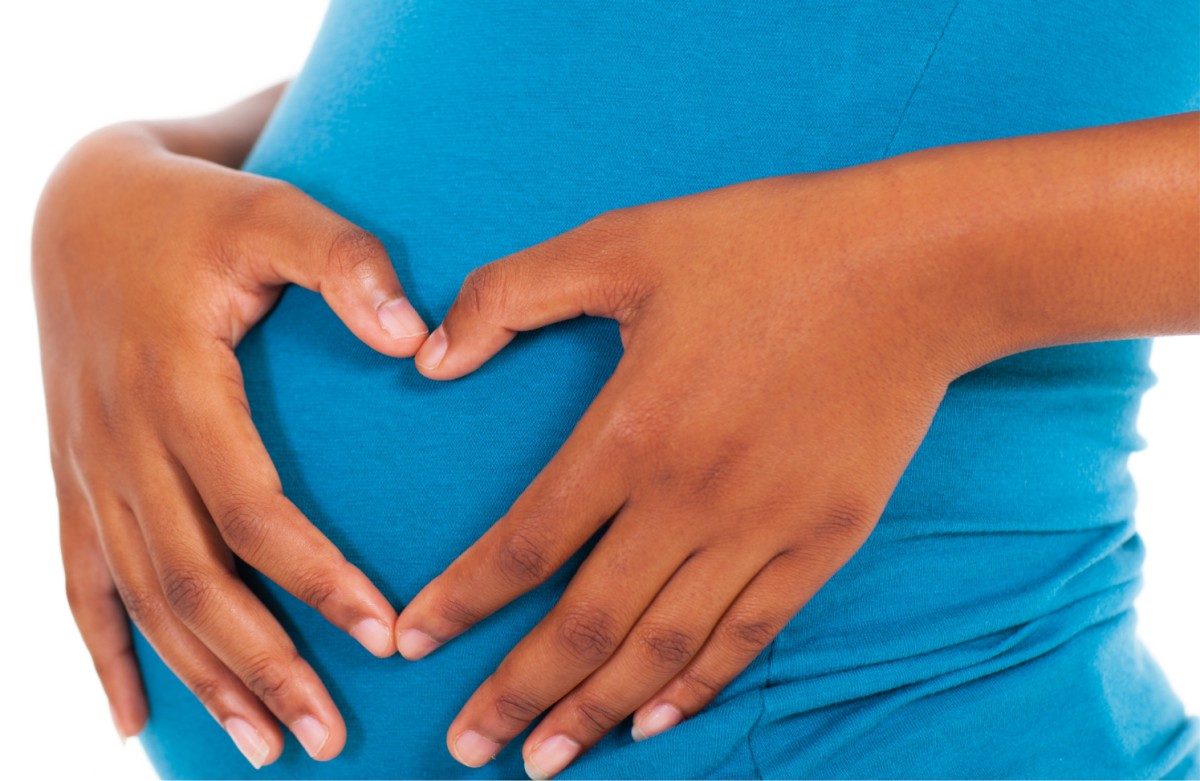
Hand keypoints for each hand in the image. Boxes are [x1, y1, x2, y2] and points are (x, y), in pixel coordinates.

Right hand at [33, 125, 426, 765]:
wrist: (82, 207)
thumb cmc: (198, 211)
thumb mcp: (273, 209)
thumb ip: (346, 262)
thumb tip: (418, 339)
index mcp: (177, 387)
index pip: (251, 513)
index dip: (317, 580)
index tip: (386, 635)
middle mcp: (120, 441)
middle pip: (191, 583)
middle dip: (263, 665)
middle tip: (330, 736)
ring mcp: (85, 467)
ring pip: (140, 600)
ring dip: (201, 679)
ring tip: (267, 745)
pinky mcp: (72, 478)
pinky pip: (77, 584)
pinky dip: (105, 657)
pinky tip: (136, 722)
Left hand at [397, 165, 984, 776]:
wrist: (911, 267)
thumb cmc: (762, 243)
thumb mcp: (621, 242)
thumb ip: (511, 294)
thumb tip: (430, 359)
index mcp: (631, 430)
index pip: (526, 545)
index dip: (461, 603)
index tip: (411, 644)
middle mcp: (691, 498)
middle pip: (586, 623)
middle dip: (516, 694)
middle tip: (466, 747)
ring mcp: (764, 528)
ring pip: (662, 647)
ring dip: (595, 711)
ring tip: (544, 762)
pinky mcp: (824, 540)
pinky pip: (748, 634)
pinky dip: (696, 685)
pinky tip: (654, 719)